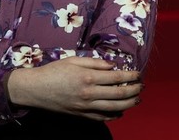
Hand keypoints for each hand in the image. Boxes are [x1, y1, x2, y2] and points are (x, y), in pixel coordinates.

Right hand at [6, 56, 142, 121]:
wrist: (36, 89)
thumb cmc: (54, 71)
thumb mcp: (73, 60)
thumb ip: (94, 62)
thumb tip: (112, 66)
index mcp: (88, 77)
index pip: (116, 78)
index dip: (130, 76)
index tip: (138, 74)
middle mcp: (89, 93)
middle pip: (119, 94)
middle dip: (133, 90)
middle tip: (141, 87)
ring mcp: (86, 106)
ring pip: (114, 108)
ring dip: (128, 104)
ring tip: (137, 100)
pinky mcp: (81, 115)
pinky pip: (102, 117)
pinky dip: (114, 115)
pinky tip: (121, 111)